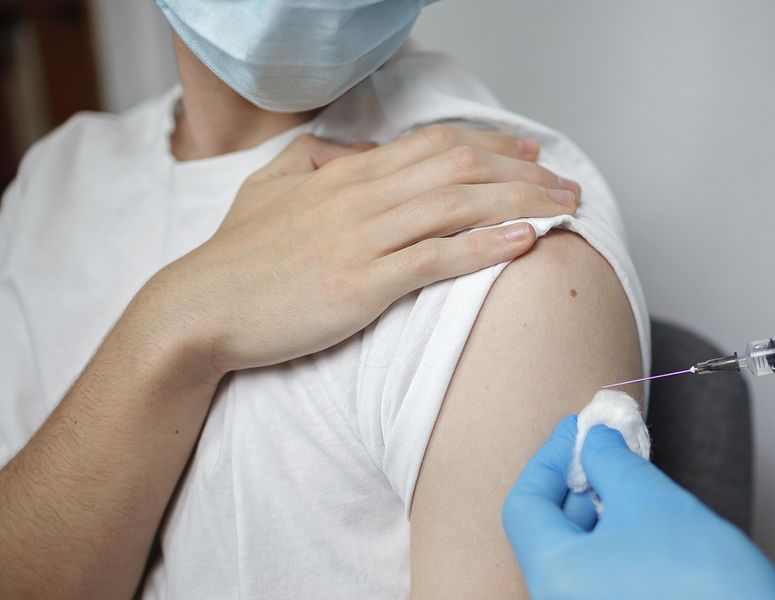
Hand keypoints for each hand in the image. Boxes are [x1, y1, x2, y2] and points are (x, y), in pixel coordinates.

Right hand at [141, 125, 579, 374]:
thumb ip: (317, 161)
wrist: (198, 311)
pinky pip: (435, 258)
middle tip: (567, 184)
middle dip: (523, 173)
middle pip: (460, 168)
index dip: (491, 145)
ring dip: (520, 203)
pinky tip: (524, 241)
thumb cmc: (236, 257)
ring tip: (564, 208)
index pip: (435, 144)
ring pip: (457, 206)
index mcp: (345, 175)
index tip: (530, 152)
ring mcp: (363, 239)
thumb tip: (358, 152)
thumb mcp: (270, 188)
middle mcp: (361, 197)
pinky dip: (483, 246)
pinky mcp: (362, 284)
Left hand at [503, 416, 774, 599]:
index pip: (525, 505)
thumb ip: (611, 461)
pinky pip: (596, 576)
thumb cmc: (706, 581)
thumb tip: (595, 440)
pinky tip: (643, 524)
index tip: (577, 429)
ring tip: (632, 484)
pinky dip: (610, 542)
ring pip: (575, 554)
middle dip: (577, 483)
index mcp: (554, 577)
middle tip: (607, 448)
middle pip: (548, 531)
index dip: (550, 458)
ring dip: (597, 511)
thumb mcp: (650, 501)